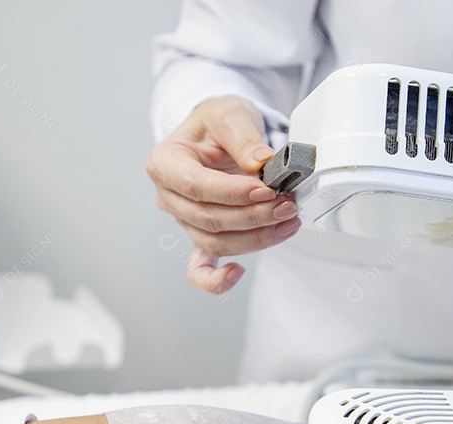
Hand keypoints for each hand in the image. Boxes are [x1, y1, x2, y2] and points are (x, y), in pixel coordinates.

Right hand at [145, 95, 301, 293]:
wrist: (220, 133)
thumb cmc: (217, 123)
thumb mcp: (230, 113)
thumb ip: (244, 137)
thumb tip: (261, 163)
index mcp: (165, 163)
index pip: (195, 186)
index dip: (232, 193)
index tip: (266, 189)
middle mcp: (169, 196)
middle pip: (208, 218)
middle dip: (252, 216)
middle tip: (286, 205)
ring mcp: (185, 220)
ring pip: (215, 242)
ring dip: (254, 238)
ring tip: (287, 222)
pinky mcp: (202, 235)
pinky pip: (200, 269)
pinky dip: (216, 280)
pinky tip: (237, 274)